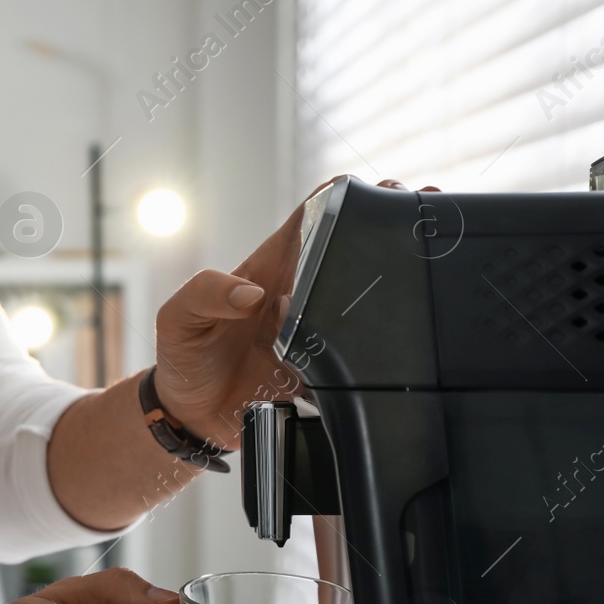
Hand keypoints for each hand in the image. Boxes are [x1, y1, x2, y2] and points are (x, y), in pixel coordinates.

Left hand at [151, 177, 437, 448]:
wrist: (191, 416)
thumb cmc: (184, 356)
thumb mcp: (178, 318)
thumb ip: (204, 293)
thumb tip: (251, 294)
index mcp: (271, 269)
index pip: (310, 219)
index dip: (341, 197)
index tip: (371, 187)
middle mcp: (301, 296)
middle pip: (352, 254)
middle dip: (387, 229)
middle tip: (415, 214)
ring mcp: (318, 333)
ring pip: (366, 303)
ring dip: (396, 284)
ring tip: (425, 262)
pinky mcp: (327, 373)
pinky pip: (359, 361)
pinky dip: (380, 352)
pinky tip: (402, 342)